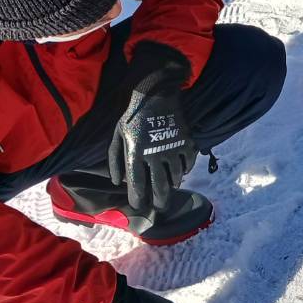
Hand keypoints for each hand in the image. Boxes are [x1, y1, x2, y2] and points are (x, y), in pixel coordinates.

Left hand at [109, 64, 194, 211]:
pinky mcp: (185, 142)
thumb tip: (116, 181)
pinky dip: (186, 171)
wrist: (156, 95)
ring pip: (176, 177)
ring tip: (170, 188)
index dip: (138, 200)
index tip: (139, 205)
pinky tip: (181, 172)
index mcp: (135, 154)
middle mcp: (154, 155)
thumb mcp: (117, 135)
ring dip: (173, 186)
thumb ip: (114, 160)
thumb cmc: (133, 116)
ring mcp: (172, 149)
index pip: (137, 185)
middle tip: (160, 207)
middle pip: (159, 188)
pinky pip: (188, 164)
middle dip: (159, 202)